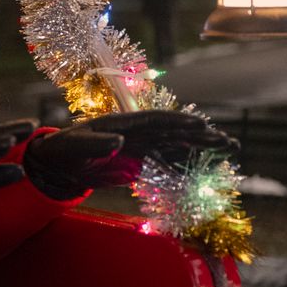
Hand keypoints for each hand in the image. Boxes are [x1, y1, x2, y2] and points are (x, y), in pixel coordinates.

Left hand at [24, 110, 236, 199]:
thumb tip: (119, 141)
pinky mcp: (138, 160)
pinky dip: (186, 163)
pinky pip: (167, 160)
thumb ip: (96, 144)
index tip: (200, 124)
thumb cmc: (63, 150)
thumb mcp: (75, 146)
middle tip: (229, 141)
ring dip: (200, 148)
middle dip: (201, 136)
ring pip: (175, 145)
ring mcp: (139, 145)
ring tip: (228, 150)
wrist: (57, 164)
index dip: (177, 121)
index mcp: (121, 122)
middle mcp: (135, 131)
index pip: (155, 120)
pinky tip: (205, 166)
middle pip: (173, 131)